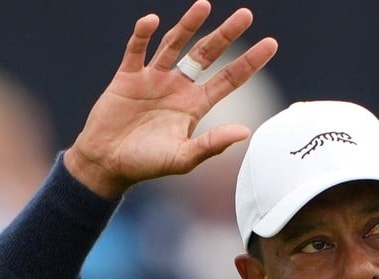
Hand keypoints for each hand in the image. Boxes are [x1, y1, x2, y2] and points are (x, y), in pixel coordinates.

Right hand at [64, 0, 277, 198]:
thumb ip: (212, 144)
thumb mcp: (183, 158)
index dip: (249, 62)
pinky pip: (136, 50)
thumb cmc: (146, 164)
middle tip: (246, 14)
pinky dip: (142, 35)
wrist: (107, 163)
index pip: (229, 79)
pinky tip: (151, 21)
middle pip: (206, 54)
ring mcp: (153, 78)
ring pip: (173, 44)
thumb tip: (245, 132)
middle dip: (226, 34)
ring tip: (204, 6)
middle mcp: (178, 87)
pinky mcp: (127, 76)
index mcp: (195, 105)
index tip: (271, 43)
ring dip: (188, 25)